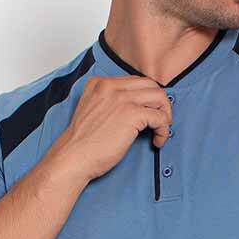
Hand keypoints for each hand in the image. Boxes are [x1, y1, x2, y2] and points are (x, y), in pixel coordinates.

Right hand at [55, 73, 172, 182]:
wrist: (74, 157)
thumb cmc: (83, 143)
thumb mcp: (93, 111)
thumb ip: (110, 103)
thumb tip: (137, 109)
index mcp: (100, 84)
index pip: (135, 82)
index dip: (147, 98)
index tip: (148, 113)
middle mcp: (111, 86)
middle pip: (150, 85)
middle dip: (160, 104)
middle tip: (159, 122)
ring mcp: (122, 99)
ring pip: (159, 97)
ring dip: (165, 115)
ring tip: (160, 131)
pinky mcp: (131, 114)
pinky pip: (160, 117)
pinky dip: (163, 130)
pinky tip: (157, 141)